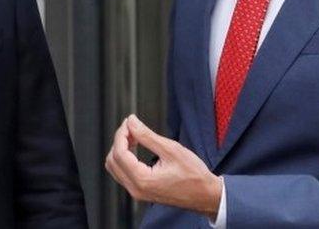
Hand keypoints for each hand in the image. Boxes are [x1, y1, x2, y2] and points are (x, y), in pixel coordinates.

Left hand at [105, 114, 222, 217]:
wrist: (206, 195)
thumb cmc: (194, 175)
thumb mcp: (171, 150)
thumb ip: (147, 135)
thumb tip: (131, 122)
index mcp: (143, 180)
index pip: (119, 153)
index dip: (121, 134)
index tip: (129, 122)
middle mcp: (136, 189)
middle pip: (112, 161)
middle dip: (119, 141)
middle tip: (132, 127)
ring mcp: (137, 192)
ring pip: (115, 168)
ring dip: (120, 149)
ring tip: (134, 136)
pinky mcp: (141, 192)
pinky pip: (123, 174)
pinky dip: (125, 159)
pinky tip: (136, 148)